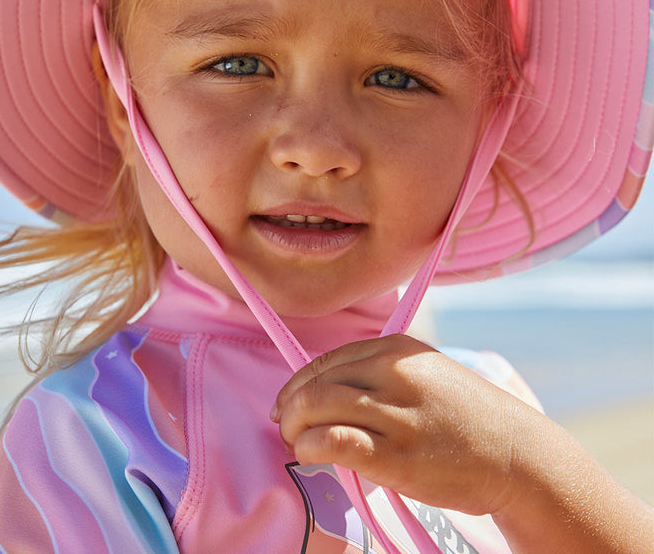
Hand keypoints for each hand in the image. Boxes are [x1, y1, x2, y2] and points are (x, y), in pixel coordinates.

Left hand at [271, 334, 535, 517]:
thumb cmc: (465, 417)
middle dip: (290, 405)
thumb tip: (324, 391)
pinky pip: (334, 442)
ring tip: (296, 443)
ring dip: (295, 427)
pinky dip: (310, 446)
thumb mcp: (425, 374)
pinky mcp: (396, 454)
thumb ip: (381, 374)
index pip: (328, 360)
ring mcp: (395, 413)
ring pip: (317, 408)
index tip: (288, 401)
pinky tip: (309, 454)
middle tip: (286, 426)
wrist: (516, 454)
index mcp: (398, 349)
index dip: (298, 382)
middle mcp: (393, 373)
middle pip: (316, 382)